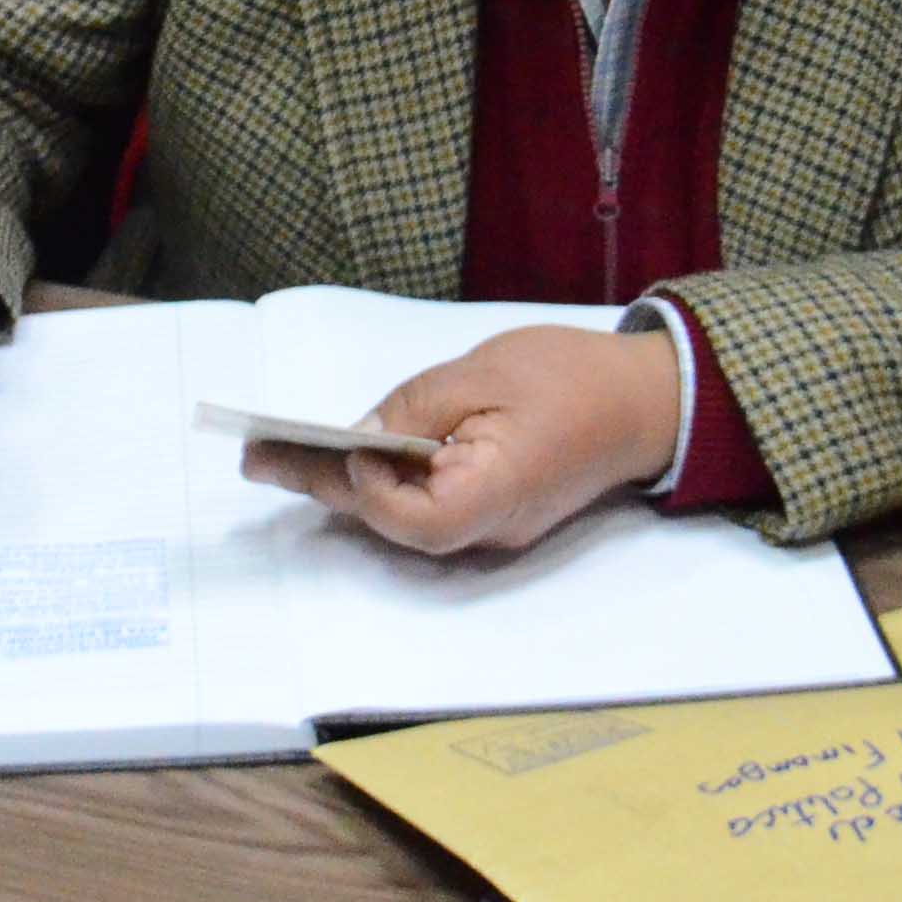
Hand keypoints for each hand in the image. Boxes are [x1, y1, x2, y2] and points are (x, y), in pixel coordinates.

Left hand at [240, 326, 684, 558]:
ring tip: (277, 454)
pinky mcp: (494, 511)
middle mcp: (491, 528)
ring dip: (345, 483)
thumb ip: (417, 408)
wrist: (644, 398)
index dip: (372, 487)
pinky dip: (385, 480)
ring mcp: (493, 526)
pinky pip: (428, 505)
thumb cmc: (569, 376)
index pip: (415, 521)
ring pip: (405, 516)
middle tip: (256, 457)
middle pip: (395, 523)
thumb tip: (359, 438)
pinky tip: (347, 453)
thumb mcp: (483, 374)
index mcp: (496, 493)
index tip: (354, 442)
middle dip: (324, 485)